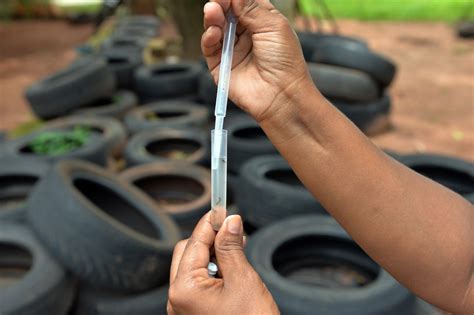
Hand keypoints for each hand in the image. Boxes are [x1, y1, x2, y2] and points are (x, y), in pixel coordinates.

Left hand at [167, 213, 278, 314]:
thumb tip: (229, 221)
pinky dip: (212, 269)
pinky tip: (230, 266)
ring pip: (191, 266)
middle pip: (187, 251)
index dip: (210, 222)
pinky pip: (197, 282)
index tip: (223, 208)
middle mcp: (177, 299)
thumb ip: (231, 247)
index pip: (194, 242)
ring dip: (212, 253)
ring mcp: (183, 308)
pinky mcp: (193, 313)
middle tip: (233, 230)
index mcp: (184, 289)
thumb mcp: (243, 280)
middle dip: (209, 238)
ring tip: (236, 248)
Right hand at [202, 0, 313, 121]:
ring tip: (212, 12)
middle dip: (221, 4)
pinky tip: (213, 32)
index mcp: (263, 22)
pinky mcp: (221, 66)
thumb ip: (251, 7)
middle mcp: (247, 35)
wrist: (281, 95)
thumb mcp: (273, 26)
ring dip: (213, 17)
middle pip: (227, 12)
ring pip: (216, 27)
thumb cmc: (285, 61)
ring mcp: (233, 49)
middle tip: (217, 0)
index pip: (243, 1)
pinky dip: (208, 37)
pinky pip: (210, 47)